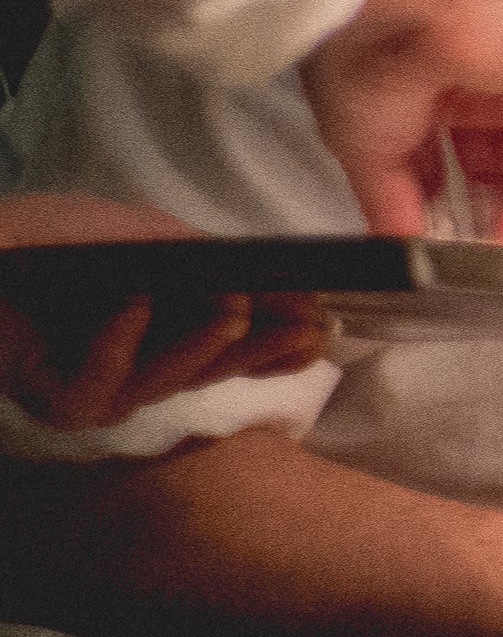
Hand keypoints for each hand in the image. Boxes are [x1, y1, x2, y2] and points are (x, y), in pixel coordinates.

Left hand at [0, 193, 326, 429]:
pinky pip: (101, 383)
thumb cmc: (45, 240)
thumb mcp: (141, 235)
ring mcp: (99, 391)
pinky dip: (119, 344)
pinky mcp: (59, 400)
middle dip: (260, 350)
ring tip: (232, 308)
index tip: (323, 330)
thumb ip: (202, 258)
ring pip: (166, 383)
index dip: (279, 346)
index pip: (234, 350)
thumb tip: (280, 283)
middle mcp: (136, 368)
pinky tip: (134, 305)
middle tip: (305, 327)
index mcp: (162, 334)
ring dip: (200, 346)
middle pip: (213, 370)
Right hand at [296, 0, 502, 245]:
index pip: (448, 171)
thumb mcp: (369, 154)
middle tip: (488, 276)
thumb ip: (395, 209)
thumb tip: (405, 257)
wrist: (386, 5)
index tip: (449, 266)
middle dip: (491, 224)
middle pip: (496, 172)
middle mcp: (474, 92)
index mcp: (424, 99)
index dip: (450, 219)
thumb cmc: (361, 63)